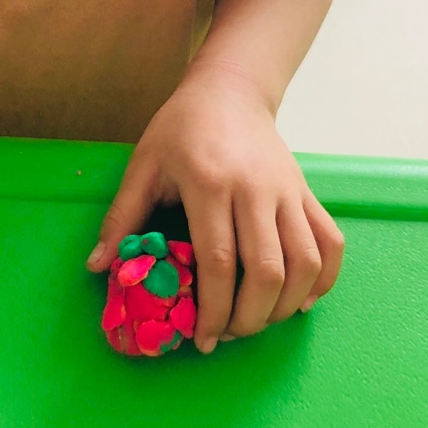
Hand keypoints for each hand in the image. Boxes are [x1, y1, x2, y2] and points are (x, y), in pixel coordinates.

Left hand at [87, 68, 343, 351]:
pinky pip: (330, 243)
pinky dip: (323, 280)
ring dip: (285, 306)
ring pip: (306, 263)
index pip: (219, 262)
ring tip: (258, 320)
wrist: (229, 89)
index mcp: (209, 182)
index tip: (202, 339)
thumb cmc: (181, 127)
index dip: (213, 310)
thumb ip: (123, 217)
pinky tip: (299, 299)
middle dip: (249, 319)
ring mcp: (287, 190)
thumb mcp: (144, 164)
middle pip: (267, 271)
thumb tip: (97, 266)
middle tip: (228, 335)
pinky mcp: (307, 192)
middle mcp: (255, 188)